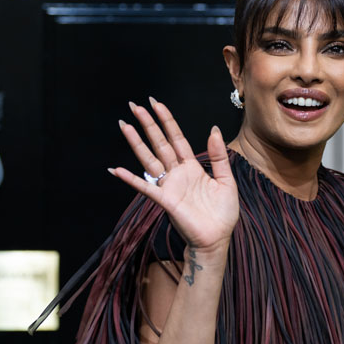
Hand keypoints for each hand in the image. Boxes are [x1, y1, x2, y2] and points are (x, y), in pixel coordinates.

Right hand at [108, 96, 238, 253]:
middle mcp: (177, 173)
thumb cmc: (222, 214)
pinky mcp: (165, 200)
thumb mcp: (226, 180)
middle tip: (135, 105)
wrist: (217, 239)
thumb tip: (214, 129)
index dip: (167, 120)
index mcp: (191, 167)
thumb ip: (218, 155)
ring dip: (137, 143)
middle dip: (148, 124)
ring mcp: (169, 186)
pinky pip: (145, 187)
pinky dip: (130, 179)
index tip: (156, 103)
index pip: (176, 138)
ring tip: (124, 125)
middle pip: (159, 143)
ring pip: (150, 159)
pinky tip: (117, 170)